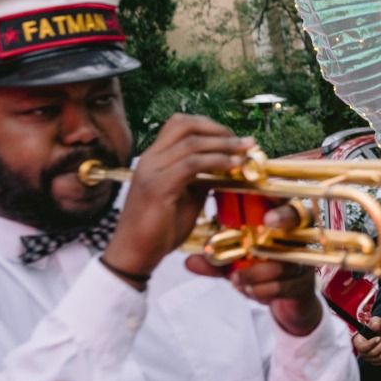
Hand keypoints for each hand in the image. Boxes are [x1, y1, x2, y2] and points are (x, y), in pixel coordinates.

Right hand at [102, 115, 254, 281]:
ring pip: (191, 143)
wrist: (134, 256)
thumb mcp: (187, 196)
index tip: (233, 137)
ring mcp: (151, 172)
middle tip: (244, 142)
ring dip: (224, 143)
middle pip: (184, 124)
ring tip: (246, 149)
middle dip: (219, 129)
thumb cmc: (159, 228)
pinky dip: (216, 161)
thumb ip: (202, 178)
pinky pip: (191, 165)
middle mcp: (150, 159)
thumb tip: (227, 165)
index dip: (210, 125)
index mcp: (154, 158)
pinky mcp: (157, 188)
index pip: (180, 124)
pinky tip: (233, 166)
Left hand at [184, 202, 324, 335]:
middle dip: (284, 216)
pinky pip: (287, 284)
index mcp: (278, 222)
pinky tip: (250, 291)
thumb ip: (215, 261)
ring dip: (258, 270)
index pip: (282, 200)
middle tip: (267, 220)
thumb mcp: (234, 264)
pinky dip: (264, 289)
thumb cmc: (260, 271)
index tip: (260, 198)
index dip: (273, 196)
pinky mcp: (305, 282)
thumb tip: (190, 260)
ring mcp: (304, 257)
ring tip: (236, 279)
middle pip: (299, 217)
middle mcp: (297, 234)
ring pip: (286, 258)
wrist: (285, 301)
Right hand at [353, 317, 380, 365]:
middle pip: (373, 353)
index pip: (362, 347)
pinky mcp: (379, 362)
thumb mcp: (377, 320)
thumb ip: (375, 322)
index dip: (371, 344)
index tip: (379, 337)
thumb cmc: (380, 326)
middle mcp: (363, 352)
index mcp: (359, 341)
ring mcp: (371, 358)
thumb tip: (375, 327)